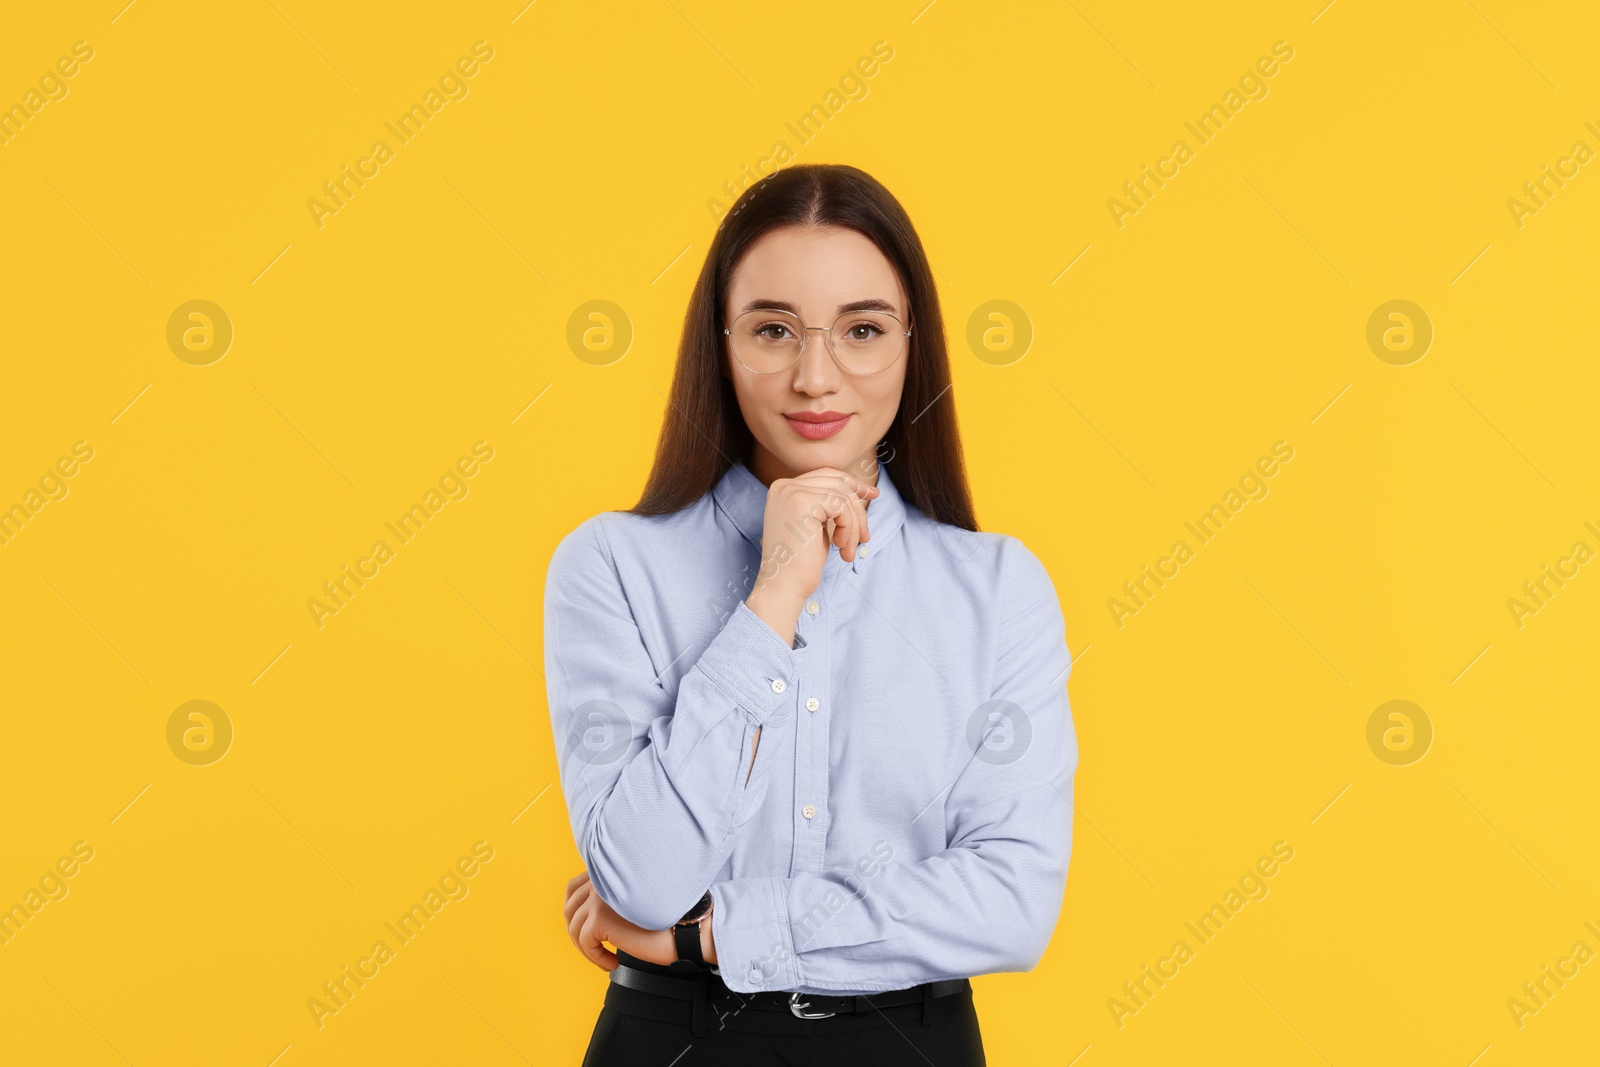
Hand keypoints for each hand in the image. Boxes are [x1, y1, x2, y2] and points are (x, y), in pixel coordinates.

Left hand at [563, 872, 718, 970]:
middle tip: (594, 948)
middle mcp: (601, 878)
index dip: (576, 913)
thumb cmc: (667, 918)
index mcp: (608, 871)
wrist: (687, 929)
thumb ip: (610, 897)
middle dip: (577, 933)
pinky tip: (613, 962)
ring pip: (575, 929)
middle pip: (569, 909)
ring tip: (606, 958)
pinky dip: (596, 958)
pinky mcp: (600, 918)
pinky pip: (585, 943)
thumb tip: (584, 915)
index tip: (587, 932)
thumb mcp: (632, 901)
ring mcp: (599, 897)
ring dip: (587, 949)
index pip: (573, 888)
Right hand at [748, 466, 878, 640]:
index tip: (872, 495)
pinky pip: (841, 506)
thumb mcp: (816, 525)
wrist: (784, 586)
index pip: (826, 475)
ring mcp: (791, 492)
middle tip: (865, 534)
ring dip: (853, 524)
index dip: (852, 484)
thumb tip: (861, 488)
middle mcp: (784, 485)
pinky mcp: (802, 502)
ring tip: (848, 549)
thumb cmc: (801, 562)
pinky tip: (841, 548)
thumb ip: (829, 505)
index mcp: (784, 488)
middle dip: (857, 506)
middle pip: (836, 481)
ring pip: (842, 495)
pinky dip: (849, 528)